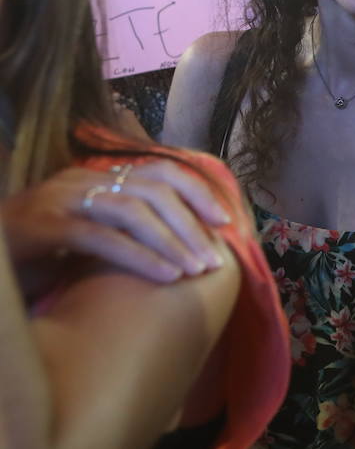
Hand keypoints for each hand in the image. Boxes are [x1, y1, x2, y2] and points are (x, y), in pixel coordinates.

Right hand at [3, 160, 230, 296]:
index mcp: (97, 178)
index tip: (225, 221)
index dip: (197, 193)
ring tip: (196, 270)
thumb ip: (123, 232)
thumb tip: (182, 246)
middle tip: (215, 257)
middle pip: (154, 190)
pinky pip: (102, 238)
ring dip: (172, 240)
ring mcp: (61, 200)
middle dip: (191, 223)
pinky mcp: (43, 227)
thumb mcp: (85, 236)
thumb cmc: (35, 255)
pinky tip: (166, 276)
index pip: (159, 172)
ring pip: (132, 210)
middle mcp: (82, 181)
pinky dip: (140, 256)